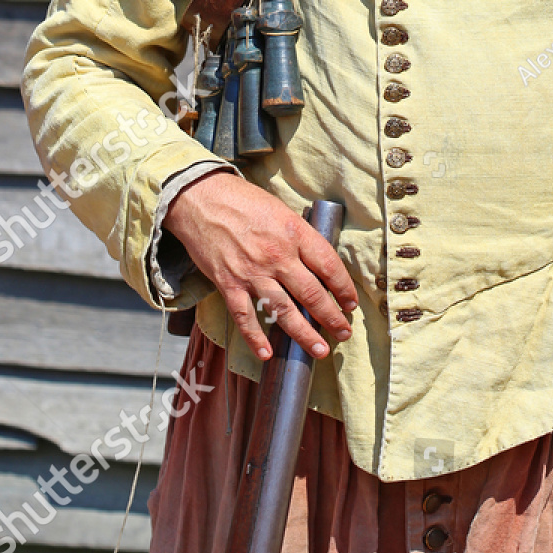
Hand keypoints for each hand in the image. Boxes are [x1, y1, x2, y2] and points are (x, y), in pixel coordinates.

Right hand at [165, 170, 356, 361]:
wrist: (201, 199)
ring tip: (320, 350)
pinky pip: (245, 317)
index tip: (351, 303)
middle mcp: (277, 255)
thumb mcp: (280, 210)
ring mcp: (253, 272)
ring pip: (284, 311)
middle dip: (332, 317)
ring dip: (304, 335)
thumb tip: (317, 262)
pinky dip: (255, 338)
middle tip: (343, 333)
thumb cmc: (242, 200)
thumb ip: (298, 236)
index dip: (344, 288)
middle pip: (312, 294)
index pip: (329, 265)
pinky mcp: (229, 283)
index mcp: (294, 233)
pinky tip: (266, 354)